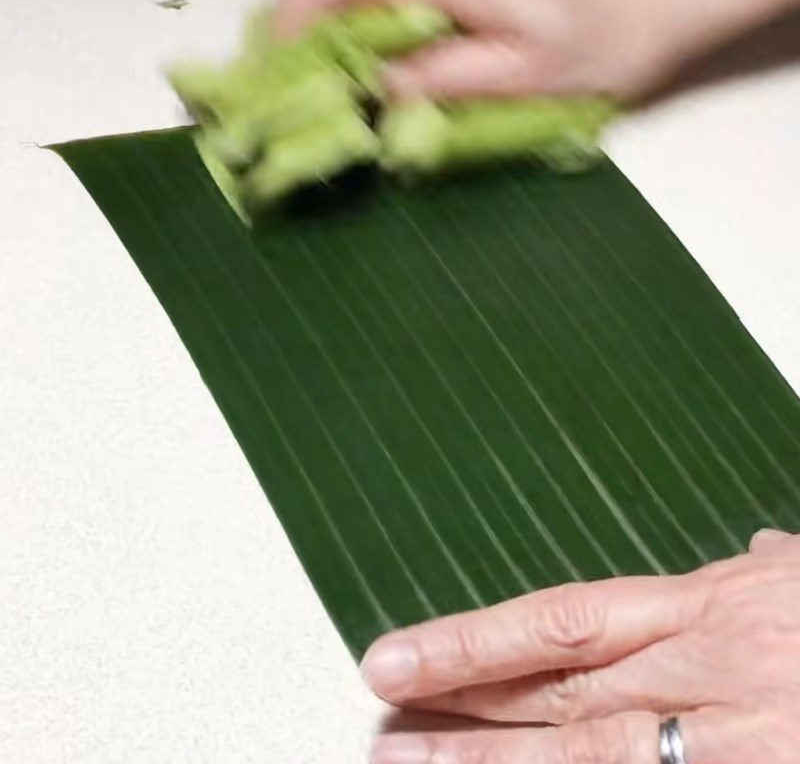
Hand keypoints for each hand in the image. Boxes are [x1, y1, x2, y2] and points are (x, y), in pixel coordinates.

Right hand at [274, 0, 799, 98]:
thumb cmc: (612, 31)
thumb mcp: (528, 75)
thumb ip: (445, 79)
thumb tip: (375, 93)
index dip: (294, 23)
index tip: (276, 73)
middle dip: (298, 19)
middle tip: (287, 78)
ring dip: (325, 14)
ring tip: (316, 69)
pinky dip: (362, 6)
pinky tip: (362, 44)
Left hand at [362, 529, 799, 763]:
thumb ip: (773, 570)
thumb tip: (755, 551)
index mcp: (713, 609)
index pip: (557, 622)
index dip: (470, 641)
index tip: (393, 659)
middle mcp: (710, 676)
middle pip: (554, 698)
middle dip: (460, 716)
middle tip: (376, 728)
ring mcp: (741, 747)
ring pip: (590, 760)